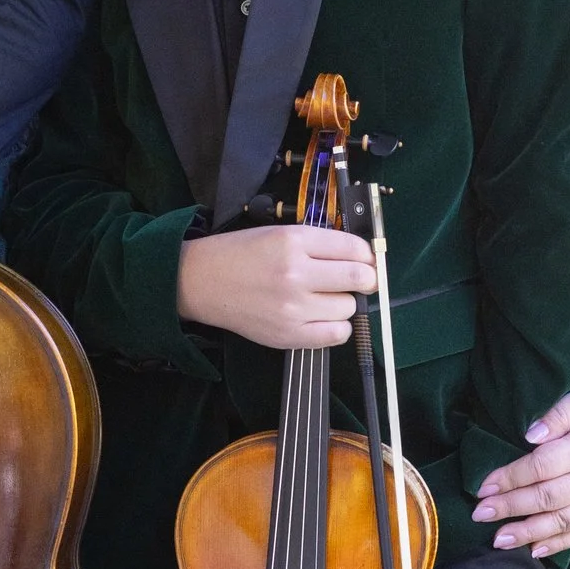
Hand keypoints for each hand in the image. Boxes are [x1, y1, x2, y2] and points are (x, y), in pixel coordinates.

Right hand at [176, 219, 375, 351]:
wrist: (202, 281)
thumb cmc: (241, 254)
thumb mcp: (279, 233)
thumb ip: (318, 242)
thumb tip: (360, 255)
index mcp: (294, 241)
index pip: (354, 249)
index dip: (367, 254)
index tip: (366, 259)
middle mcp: (296, 273)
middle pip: (358, 279)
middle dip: (365, 279)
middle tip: (360, 279)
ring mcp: (293, 307)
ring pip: (348, 308)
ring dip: (345, 303)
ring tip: (326, 298)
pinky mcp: (288, 334)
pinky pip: (336, 335)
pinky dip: (337, 327)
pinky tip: (323, 317)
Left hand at [474, 379, 569, 559]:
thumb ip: (557, 415)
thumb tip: (529, 437)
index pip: (539, 468)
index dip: (508, 479)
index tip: (483, 487)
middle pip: (545, 498)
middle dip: (509, 508)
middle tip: (479, 515)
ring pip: (561, 522)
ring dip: (527, 533)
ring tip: (499, 540)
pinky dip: (558, 543)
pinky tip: (534, 550)